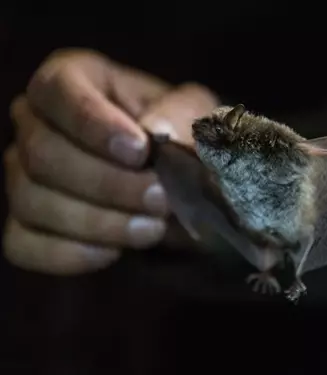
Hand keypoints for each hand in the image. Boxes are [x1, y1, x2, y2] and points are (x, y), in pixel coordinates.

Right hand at [3, 49, 217, 274]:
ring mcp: (25, 177)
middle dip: (107, 183)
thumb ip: (183, 116)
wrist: (185, 185)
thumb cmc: (184, 139)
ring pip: (33, 201)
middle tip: (160, 199)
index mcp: (77, 81)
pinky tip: (114, 253)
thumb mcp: (198, 117)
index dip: (92, 121)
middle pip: (42, 152)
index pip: (58, 88)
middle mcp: (39, 125)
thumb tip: (156, 130)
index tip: (140, 152)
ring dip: (97, 222)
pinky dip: (69, 254)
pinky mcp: (27, 226)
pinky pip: (24, 245)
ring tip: (152, 229)